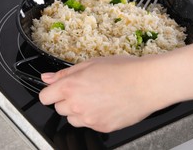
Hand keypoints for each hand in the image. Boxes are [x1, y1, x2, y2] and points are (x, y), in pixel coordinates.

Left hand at [39, 55, 174, 132]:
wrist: (147, 84)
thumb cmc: (123, 69)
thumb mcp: (91, 63)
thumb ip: (65, 73)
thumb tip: (47, 78)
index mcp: (70, 86)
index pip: (45, 97)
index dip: (52, 92)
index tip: (58, 90)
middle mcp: (76, 105)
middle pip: (59, 108)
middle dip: (67, 100)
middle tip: (84, 90)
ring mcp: (89, 119)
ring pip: (73, 119)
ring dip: (79, 111)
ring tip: (97, 98)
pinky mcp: (101, 128)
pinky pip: (90, 125)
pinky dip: (95, 117)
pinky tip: (107, 105)